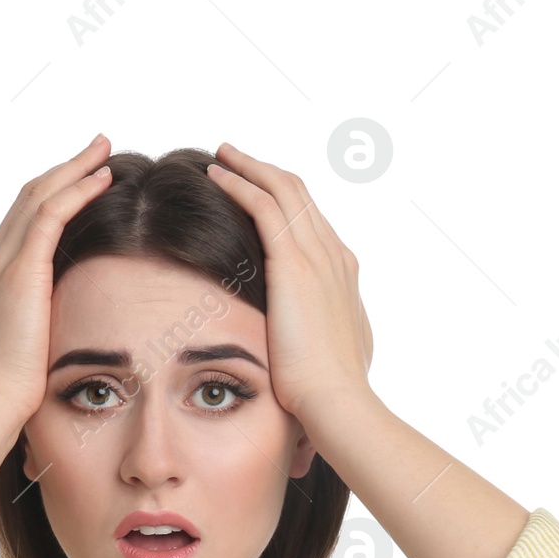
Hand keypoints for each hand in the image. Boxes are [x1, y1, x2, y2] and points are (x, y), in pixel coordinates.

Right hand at [0, 134, 114, 425]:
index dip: (50, 197)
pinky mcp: (19, 271)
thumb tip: (58, 339)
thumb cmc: (7, 398)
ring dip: (74, 169)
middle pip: (27, 199)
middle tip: (95, 150)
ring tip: (103, 151)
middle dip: (62, 170)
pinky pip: (50, 214)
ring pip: (38, 197)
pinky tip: (102, 179)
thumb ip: (35, 333)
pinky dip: (77, 191)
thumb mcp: (21, 355)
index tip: (78, 182)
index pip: (20, 224)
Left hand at [205, 142, 373, 424]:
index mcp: (342, 276)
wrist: (335, 401)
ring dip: (249, 167)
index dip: (285, 202)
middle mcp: (335, 256)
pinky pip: (265, 206)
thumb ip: (321, 338)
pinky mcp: (295, 263)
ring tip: (221, 156)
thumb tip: (312, 345)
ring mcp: (318, 256)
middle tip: (235, 158)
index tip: (260, 192)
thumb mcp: (331, 356)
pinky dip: (240, 184)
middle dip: (266, 172)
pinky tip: (215, 175)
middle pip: (300, 196)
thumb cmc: (328, 393)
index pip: (312, 223)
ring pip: (283, 190)